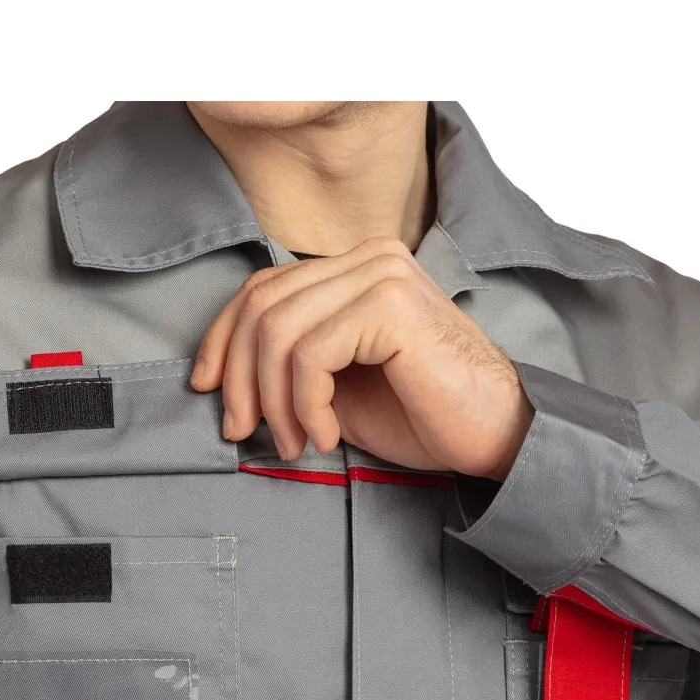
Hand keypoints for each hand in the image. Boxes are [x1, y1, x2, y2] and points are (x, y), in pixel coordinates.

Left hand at [190, 237, 533, 479]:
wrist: (494, 436)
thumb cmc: (422, 415)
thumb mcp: (336, 385)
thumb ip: (289, 363)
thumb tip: (222, 378)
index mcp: (355, 267)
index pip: (262, 287)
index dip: (220, 339)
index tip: (206, 390)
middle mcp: (369, 257)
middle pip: (261, 305)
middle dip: (237, 377)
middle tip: (243, 432)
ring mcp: (381, 274)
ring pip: (278, 331)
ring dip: (273, 400)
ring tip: (293, 441)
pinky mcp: (390, 304)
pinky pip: (310, 353)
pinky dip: (304, 403)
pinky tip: (324, 434)